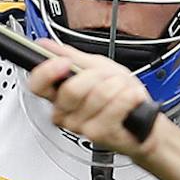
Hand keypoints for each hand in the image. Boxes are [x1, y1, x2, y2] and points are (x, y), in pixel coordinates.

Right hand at [28, 41, 165, 156]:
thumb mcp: (96, 68)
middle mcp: (64, 113)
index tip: (64, 63)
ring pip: (98, 94)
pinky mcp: (98, 134)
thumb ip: (71, 56)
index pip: (37, 85)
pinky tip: (130, 101)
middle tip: (107, 80)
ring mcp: (79, 126)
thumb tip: (44, 45)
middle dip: (98, 76)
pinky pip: (116, 104)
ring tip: (121, 92)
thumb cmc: (120, 98)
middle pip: (71, 89)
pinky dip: (130, 96)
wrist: (143, 122)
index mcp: (59, 95)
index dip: (47, 72)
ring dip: (118, 86)